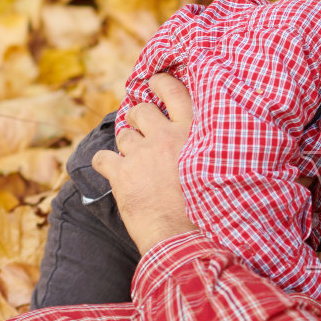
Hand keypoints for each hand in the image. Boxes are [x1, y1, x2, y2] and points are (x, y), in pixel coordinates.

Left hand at [92, 73, 195, 255]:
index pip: (174, 91)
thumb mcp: (218, 169)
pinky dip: (104, 164)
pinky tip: (111, 171)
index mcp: (193, 132)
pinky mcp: (121, 174)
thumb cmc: (209, 209)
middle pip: (141, 110)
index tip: (155, 81)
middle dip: (138, 116)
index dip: (161, 82)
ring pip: (123, 135)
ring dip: (127, 145)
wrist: (185, 238)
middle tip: (141, 126)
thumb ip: (210, 149)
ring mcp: (140, 154)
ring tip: (136, 161)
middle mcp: (165, 137)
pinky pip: (102, 159)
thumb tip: (207, 144)